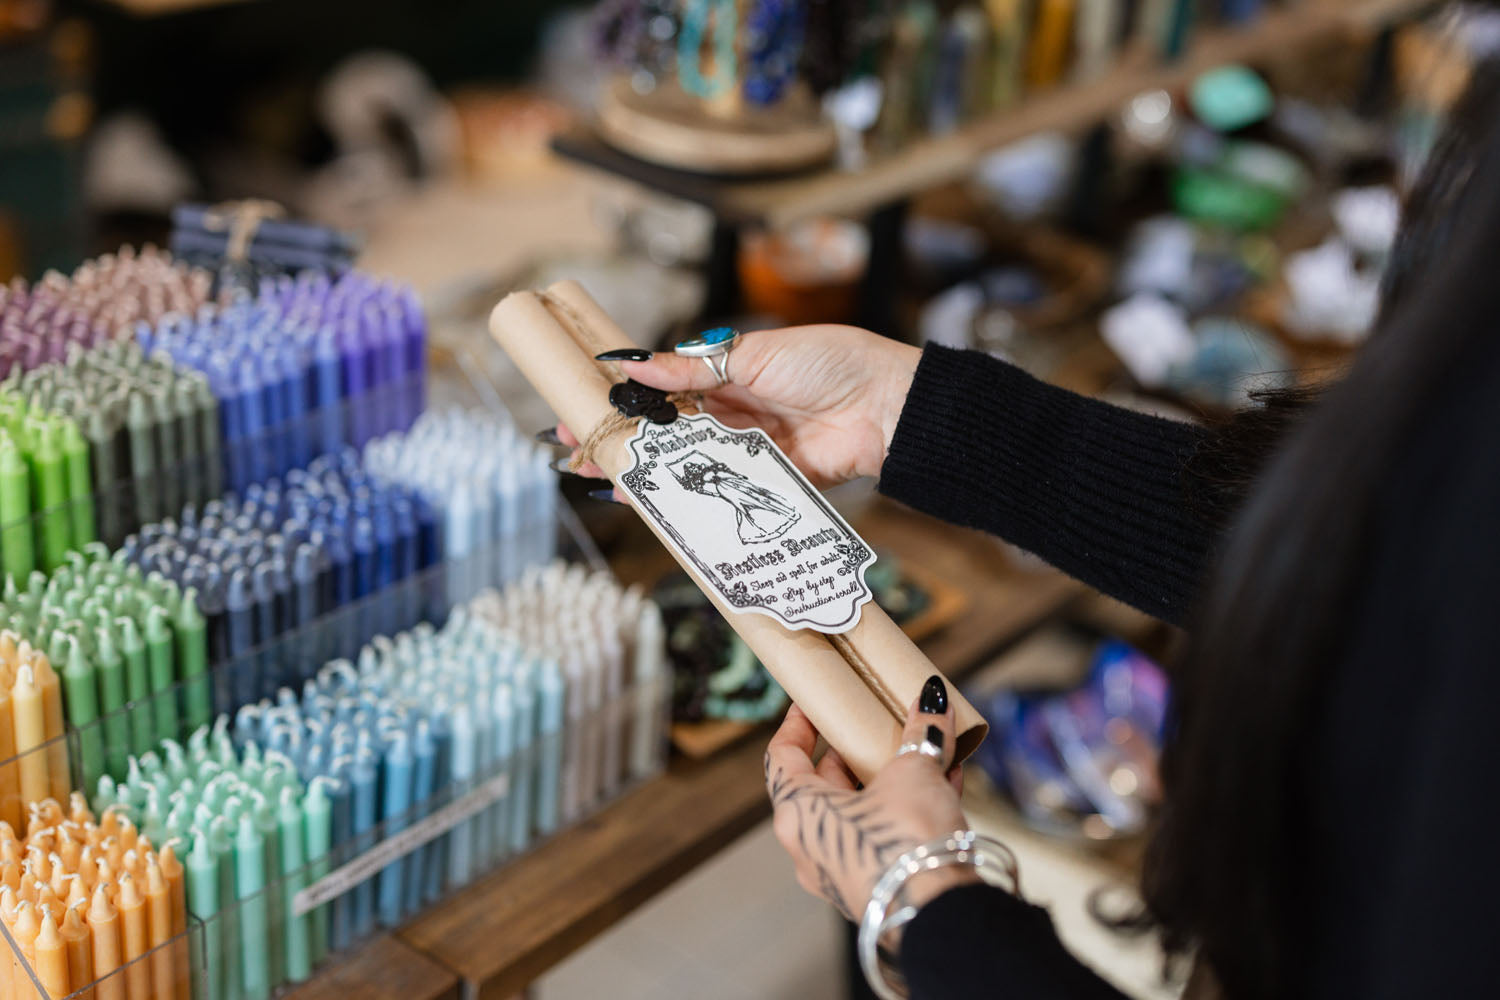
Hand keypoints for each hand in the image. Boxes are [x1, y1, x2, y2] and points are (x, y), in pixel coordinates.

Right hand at [558, 325, 920, 488]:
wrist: (888, 403)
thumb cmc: (830, 362)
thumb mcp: (755, 355)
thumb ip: (693, 370)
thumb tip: (635, 365)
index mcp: (730, 374)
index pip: (665, 389)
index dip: (626, 397)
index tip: (584, 403)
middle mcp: (736, 415)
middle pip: (668, 431)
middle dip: (623, 438)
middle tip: (576, 447)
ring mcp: (751, 452)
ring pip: (688, 465)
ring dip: (645, 472)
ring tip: (600, 476)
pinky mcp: (769, 483)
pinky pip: (722, 495)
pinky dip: (687, 500)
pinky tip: (651, 502)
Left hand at [765, 676, 976, 923]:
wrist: (940, 916)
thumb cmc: (905, 842)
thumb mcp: (913, 772)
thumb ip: (921, 734)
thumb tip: (931, 702)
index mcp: (799, 813)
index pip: (782, 758)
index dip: (796, 727)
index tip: (810, 706)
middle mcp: (810, 848)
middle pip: (823, 786)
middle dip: (853, 753)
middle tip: (874, 727)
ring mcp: (841, 873)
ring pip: (860, 813)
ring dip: (889, 781)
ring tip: (920, 751)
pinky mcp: (875, 888)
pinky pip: (885, 838)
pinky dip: (909, 810)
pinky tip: (945, 783)